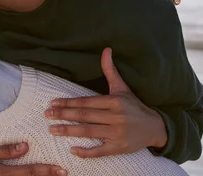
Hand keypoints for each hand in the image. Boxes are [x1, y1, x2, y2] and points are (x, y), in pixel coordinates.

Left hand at [44, 48, 167, 157]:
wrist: (155, 128)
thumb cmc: (134, 106)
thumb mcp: (122, 88)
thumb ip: (110, 70)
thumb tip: (106, 49)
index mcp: (115, 102)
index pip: (87, 102)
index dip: (69, 103)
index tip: (53, 103)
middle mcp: (116, 117)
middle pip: (85, 116)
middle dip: (64, 115)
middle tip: (47, 115)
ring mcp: (118, 134)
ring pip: (89, 132)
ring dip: (69, 131)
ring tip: (52, 129)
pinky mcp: (120, 148)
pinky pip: (100, 151)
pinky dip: (86, 152)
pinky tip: (72, 150)